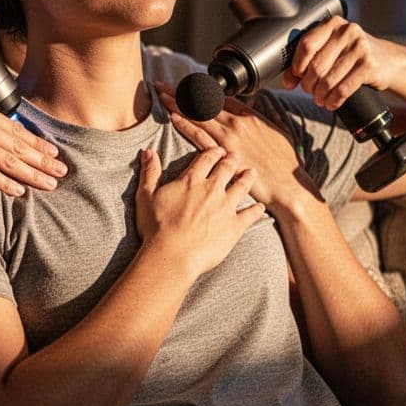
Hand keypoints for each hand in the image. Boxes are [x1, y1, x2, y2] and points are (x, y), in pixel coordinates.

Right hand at [0, 94, 65, 195]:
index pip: (16, 129)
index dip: (38, 143)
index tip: (53, 152)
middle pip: (18, 145)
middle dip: (42, 160)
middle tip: (61, 171)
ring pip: (8, 160)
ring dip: (31, 174)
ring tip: (49, 184)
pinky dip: (5, 183)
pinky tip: (18, 190)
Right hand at [134, 146, 263, 277]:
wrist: (172, 255)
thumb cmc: (156, 227)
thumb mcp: (146, 196)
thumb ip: (149, 172)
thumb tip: (148, 151)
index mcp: (191, 180)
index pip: (206, 158)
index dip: (214, 152)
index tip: (218, 151)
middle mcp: (212, 189)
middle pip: (227, 168)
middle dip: (233, 160)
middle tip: (236, 157)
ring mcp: (226, 207)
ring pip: (242, 186)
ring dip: (248, 178)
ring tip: (252, 173)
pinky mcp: (234, 226)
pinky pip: (250, 214)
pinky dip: (257, 210)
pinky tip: (260, 207)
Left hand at [154, 82, 320, 212]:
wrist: (287, 184)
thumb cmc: (285, 162)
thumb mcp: (280, 132)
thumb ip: (268, 118)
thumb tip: (262, 107)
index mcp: (250, 116)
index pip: (219, 97)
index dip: (200, 90)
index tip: (187, 85)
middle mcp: (237, 123)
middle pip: (204, 102)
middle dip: (182, 93)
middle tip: (164, 86)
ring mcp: (229, 137)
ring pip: (198, 115)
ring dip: (178, 104)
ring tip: (162, 96)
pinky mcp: (223, 154)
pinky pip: (199, 136)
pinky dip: (185, 125)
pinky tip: (173, 117)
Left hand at [281, 16, 395, 110]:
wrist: (389, 61)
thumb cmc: (353, 55)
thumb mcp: (332, 51)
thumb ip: (308, 61)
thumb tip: (287, 81)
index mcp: (333, 24)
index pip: (306, 44)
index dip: (297, 65)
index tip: (297, 76)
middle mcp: (347, 32)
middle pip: (315, 65)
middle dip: (309, 84)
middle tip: (310, 91)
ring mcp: (360, 48)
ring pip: (328, 80)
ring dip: (320, 95)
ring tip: (320, 99)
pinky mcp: (369, 65)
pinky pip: (343, 88)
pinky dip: (334, 100)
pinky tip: (332, 103)